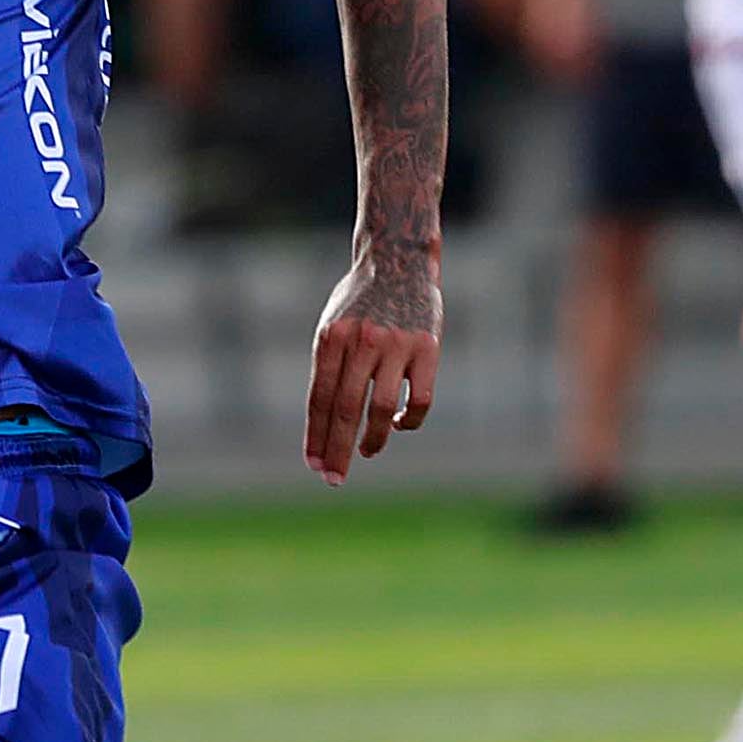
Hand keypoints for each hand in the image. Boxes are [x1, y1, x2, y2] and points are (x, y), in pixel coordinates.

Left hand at [304, 251, 439, 483]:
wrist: (399, 261)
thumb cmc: (360, 302)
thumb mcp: (332, 327)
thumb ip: (328, 368)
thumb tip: (322, 424)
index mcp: (331, 338)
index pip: (319, 399)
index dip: (316, 437)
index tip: (313, 465)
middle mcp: (362, 341)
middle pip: (345, 410)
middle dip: (337, 450)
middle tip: (333, 479)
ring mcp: (397, 344)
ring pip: (383, 410)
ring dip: (373, 439)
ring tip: (367, 451)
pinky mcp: (429, 347)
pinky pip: (420, 399)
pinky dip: (409, 420)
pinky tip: (400, 425)